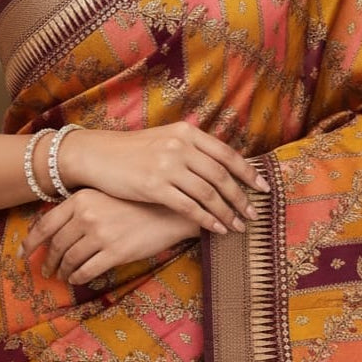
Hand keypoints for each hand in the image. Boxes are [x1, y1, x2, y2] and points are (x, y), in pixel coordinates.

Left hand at [21, 189, 198, 284]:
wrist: (169, 209)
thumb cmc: (135, 201)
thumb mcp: (104, 195)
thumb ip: (80, 207)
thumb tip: (55, 227)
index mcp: (80, 199)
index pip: (45, 224)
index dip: (30, 242)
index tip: (22, 253)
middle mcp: (87, 216)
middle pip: (56, 245)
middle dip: (48, 261)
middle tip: (44, 270)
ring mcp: (101, 235)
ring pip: (70, 260)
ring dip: (63, 271)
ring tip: (62, 275)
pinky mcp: (116, 252)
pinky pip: (87, 270)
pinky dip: (78, 277)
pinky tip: (77, 278)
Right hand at [59, 121, 269, 235]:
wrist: (98, 155)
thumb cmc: (133, 150)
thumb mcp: (165, 139)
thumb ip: (192, 148)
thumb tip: (223, 166)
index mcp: (186, 132)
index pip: (226, 153)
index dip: (248, 172)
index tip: (263, 187)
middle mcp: (180, 145)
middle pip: (221, 175)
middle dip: (241, 197)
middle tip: (253, 213)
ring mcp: (167, 165)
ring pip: (208, 193)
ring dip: (227, 212)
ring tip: (238, 226)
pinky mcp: (154, 186)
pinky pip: (189, 206)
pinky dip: (207, 219)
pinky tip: (216, 229)